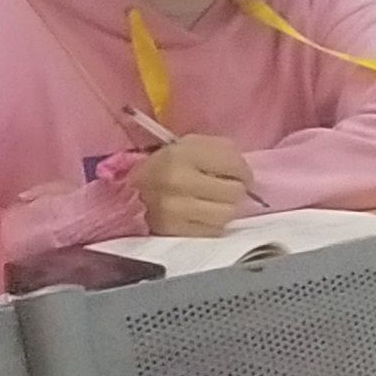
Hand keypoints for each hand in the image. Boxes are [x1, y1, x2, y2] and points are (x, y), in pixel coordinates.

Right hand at [132, 136, 256, 235]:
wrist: (129, 189)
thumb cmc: (169, 164)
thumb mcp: (193, 145)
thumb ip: (223, 152)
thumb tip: (247, 174)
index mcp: (180, 154)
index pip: (236, 166)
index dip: (242, 170)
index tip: (236, 173)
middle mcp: (176, 182)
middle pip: (235, 192)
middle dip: (235, 189)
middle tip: (224, 187)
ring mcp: (172, 210)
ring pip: (226, 214)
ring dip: (225, 208)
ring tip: (213, 201)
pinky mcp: (170, 231)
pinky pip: (212, 230)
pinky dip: (212, 223)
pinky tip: (201, 214)